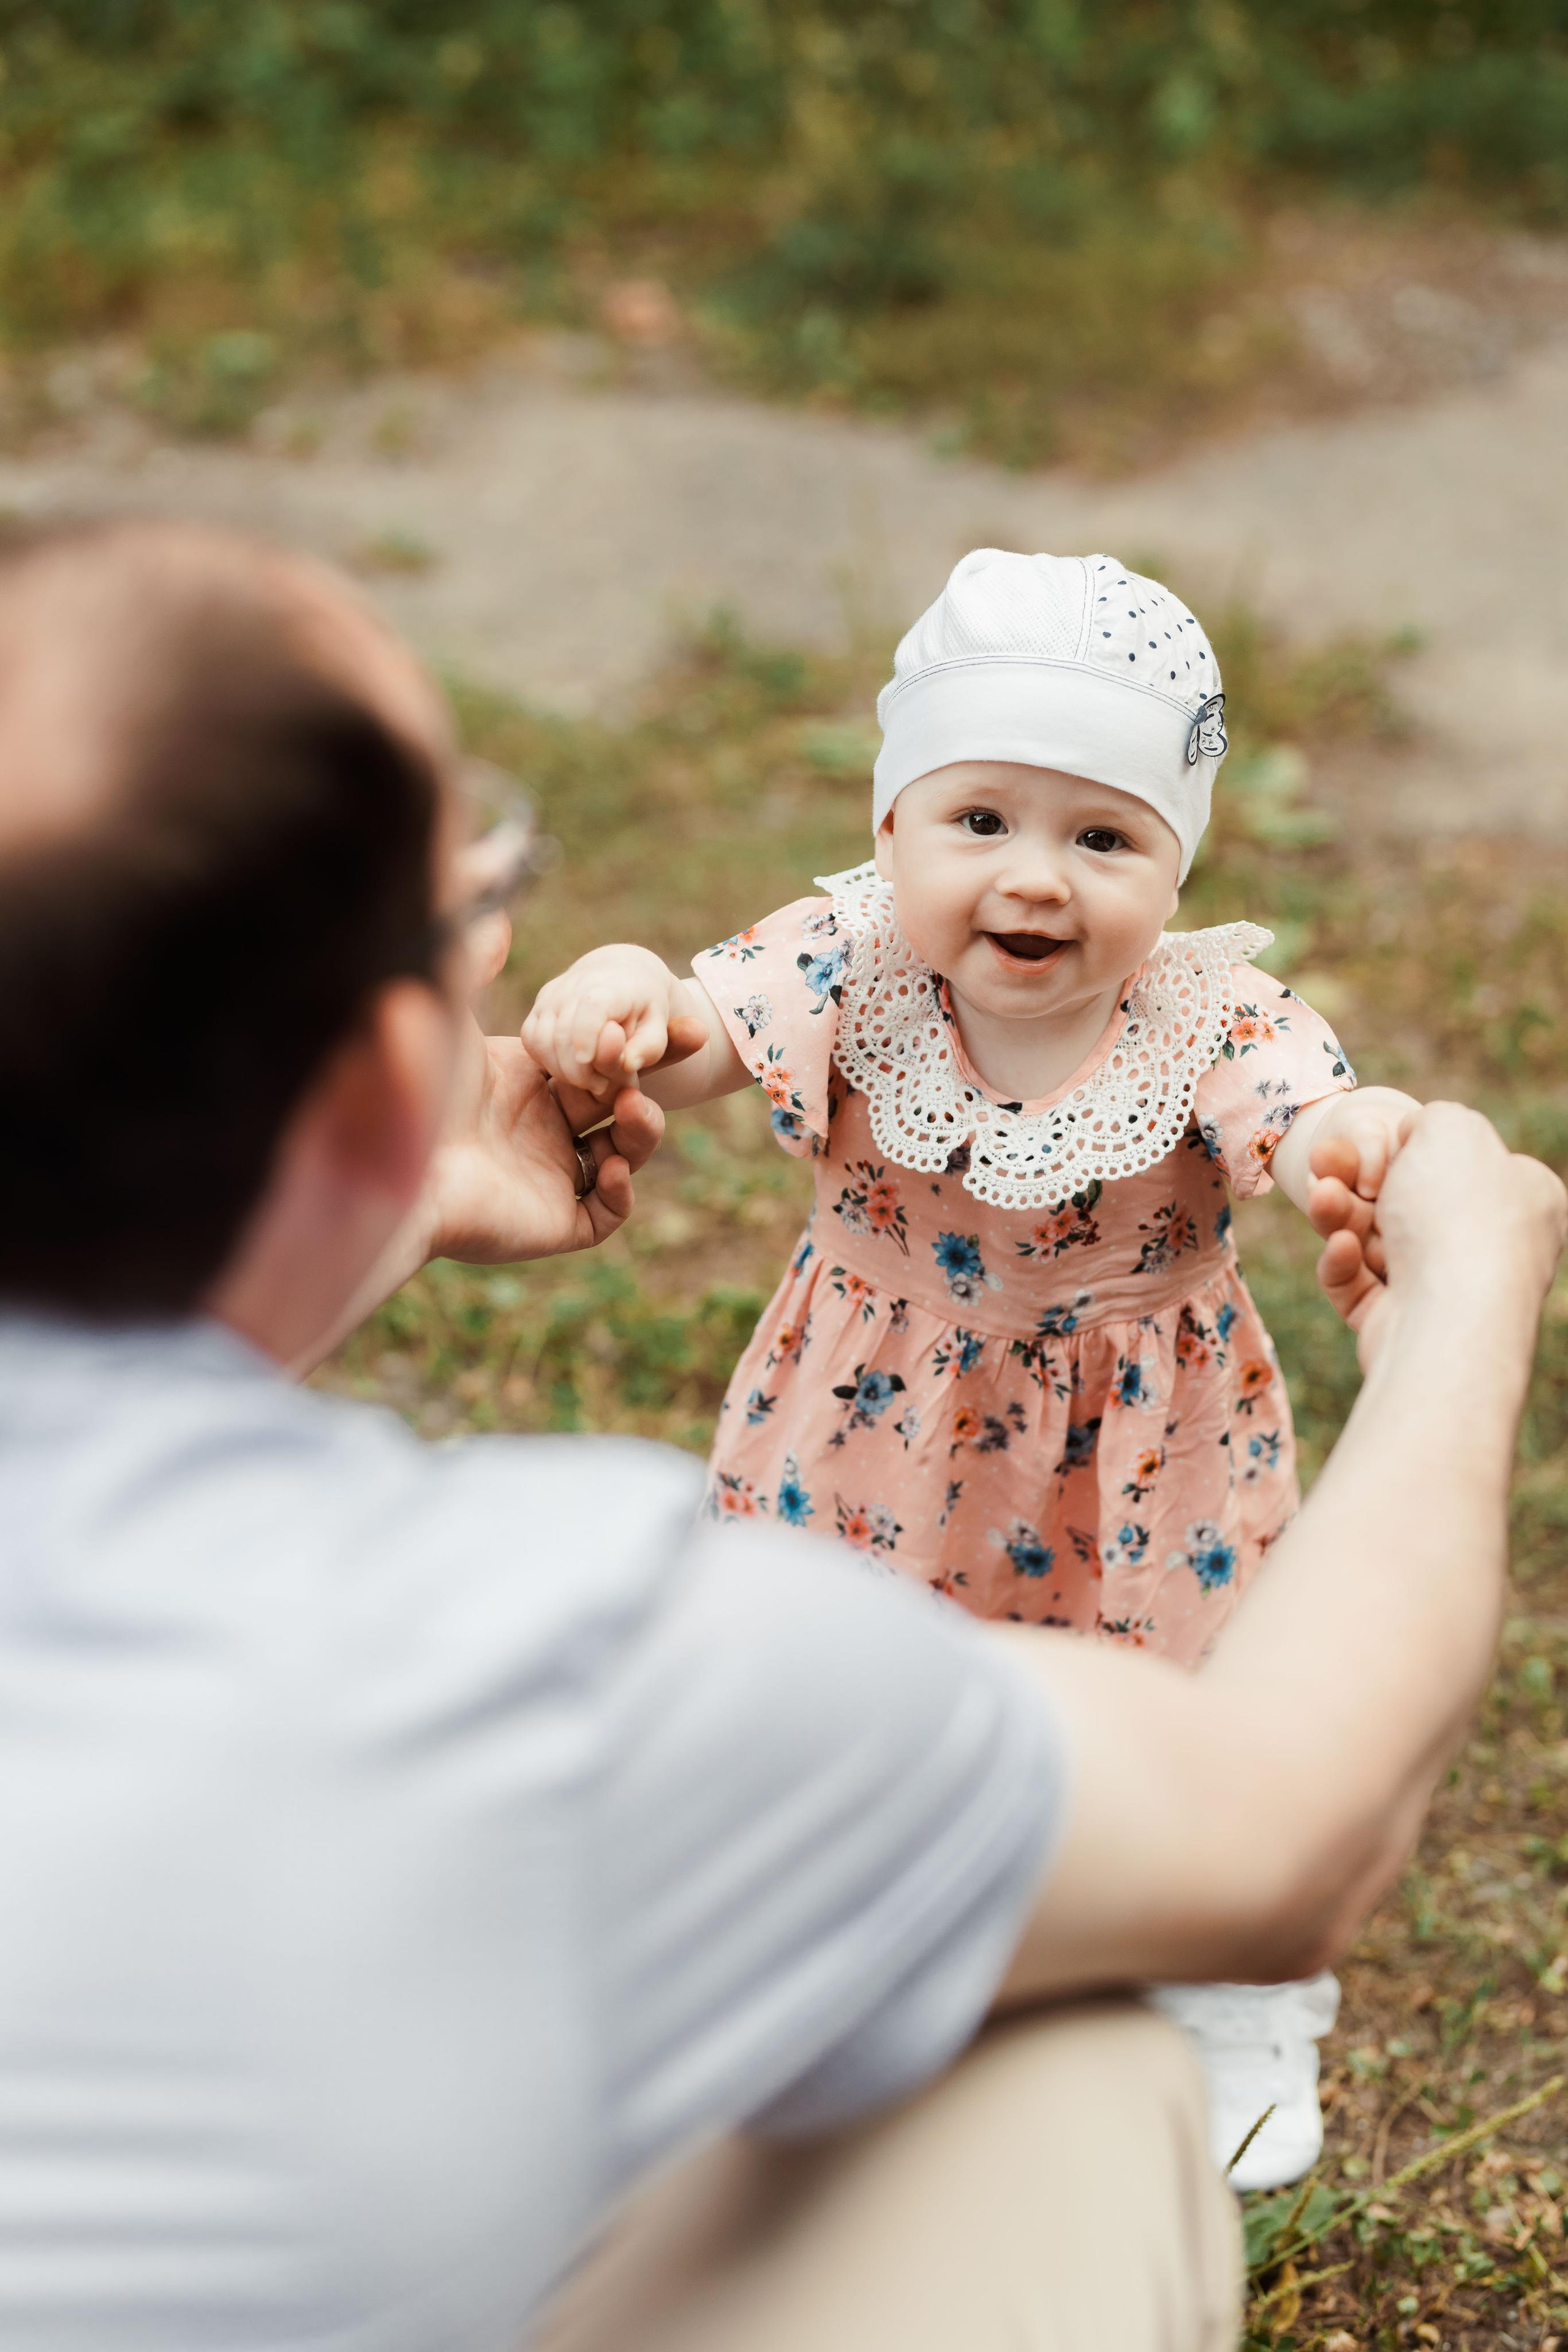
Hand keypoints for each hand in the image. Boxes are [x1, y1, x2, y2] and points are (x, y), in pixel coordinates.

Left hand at [418, 916, 662, 1264]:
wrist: (391, 1164)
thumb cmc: (417, 1084)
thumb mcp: (449, 1009)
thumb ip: (475, 962)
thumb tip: (496, 913)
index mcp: (522, 1085)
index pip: (595, 1062)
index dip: (633, 1044)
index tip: (677, 1023)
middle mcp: (537, 1132)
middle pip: (617, 1105)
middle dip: (652, 1081)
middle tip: (683, 1051)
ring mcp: (546, 1180)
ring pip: (621, 1155)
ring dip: (641, 1131)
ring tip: (633, 1108)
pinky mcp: (550, 1224)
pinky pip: (605, 1214)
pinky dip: (620, 1191)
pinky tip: (609, 1164)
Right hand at [523, 944, 709, 1100]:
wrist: (621, 978)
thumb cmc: (643, 1010)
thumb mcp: (658, 1029)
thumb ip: (648, 1048)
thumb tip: (628, 1064)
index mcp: (610, 986)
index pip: (590, 1008)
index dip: (585, 1037)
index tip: (588, 1061)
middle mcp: (574, 985)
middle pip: (562, 1031)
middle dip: (578, 1069)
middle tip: (600, 1086)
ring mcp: (552, 995)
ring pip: (541, 1038)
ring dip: (560, 1068)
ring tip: (587, 1079)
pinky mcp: (539, 1006)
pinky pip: (531, 1039)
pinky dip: (545, 1059)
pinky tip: (569, 1067)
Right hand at [1311, 1101, 1565, 1367]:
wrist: (1449, 1319)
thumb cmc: (1457, 1217)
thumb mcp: (1452, 1128)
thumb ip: (1432, 1119)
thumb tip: (1412, 1140)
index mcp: (1524, 1200)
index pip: (1464, 1162)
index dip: (1413, 1147)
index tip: (1374, 1142)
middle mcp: (1492, 1247)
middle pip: (1406, 1202)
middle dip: (1355, 1181)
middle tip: (1322, 1163)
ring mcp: (1447, 1292)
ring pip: (1375, 1241)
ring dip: (1341, 1214)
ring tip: (1323, 1196)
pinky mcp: (1404, 1326)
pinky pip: (1362, 1286)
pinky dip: (1345, 1264)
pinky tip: (1342, 1248)